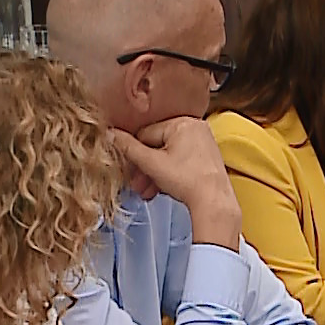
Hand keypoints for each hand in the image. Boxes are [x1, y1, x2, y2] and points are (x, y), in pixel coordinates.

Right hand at [112, 119, 240, 245]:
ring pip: (167, 156)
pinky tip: (159, 189)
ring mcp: (202, 143)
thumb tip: (110, 134)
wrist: (214, 202)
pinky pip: (180, 162)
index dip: (134, 153)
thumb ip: (128, 148)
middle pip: (156, 146)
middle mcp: (195, 128)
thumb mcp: (151, 163)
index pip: (145, 133)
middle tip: (136, 183)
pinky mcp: (206, 158)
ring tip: (147, 191)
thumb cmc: (188, 180)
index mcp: (182, 122)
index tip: (127, 167)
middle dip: (144, 168)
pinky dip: (168, 175)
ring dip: (153, 174)